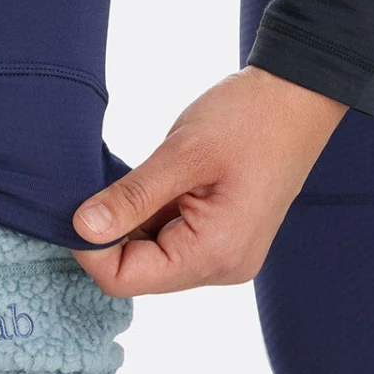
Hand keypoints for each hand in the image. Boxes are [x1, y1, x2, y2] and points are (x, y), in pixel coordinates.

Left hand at [70, 66, 347, 296]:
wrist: (301, 94)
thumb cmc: (250, 117)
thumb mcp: (184, 153)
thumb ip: (132, 196)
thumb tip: (81, 228)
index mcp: (215, 253)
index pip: (128, 278)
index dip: (91, 249)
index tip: (72, 206)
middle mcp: (223, 267)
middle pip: (141, 271)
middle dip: (112, 233)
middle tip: (98, 182)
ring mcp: (228, 253)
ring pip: (156, 255)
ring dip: (133, 221)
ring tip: (133, 174)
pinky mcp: (227, 235)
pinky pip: (176, 239)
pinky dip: (155, 215)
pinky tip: (153, 181)